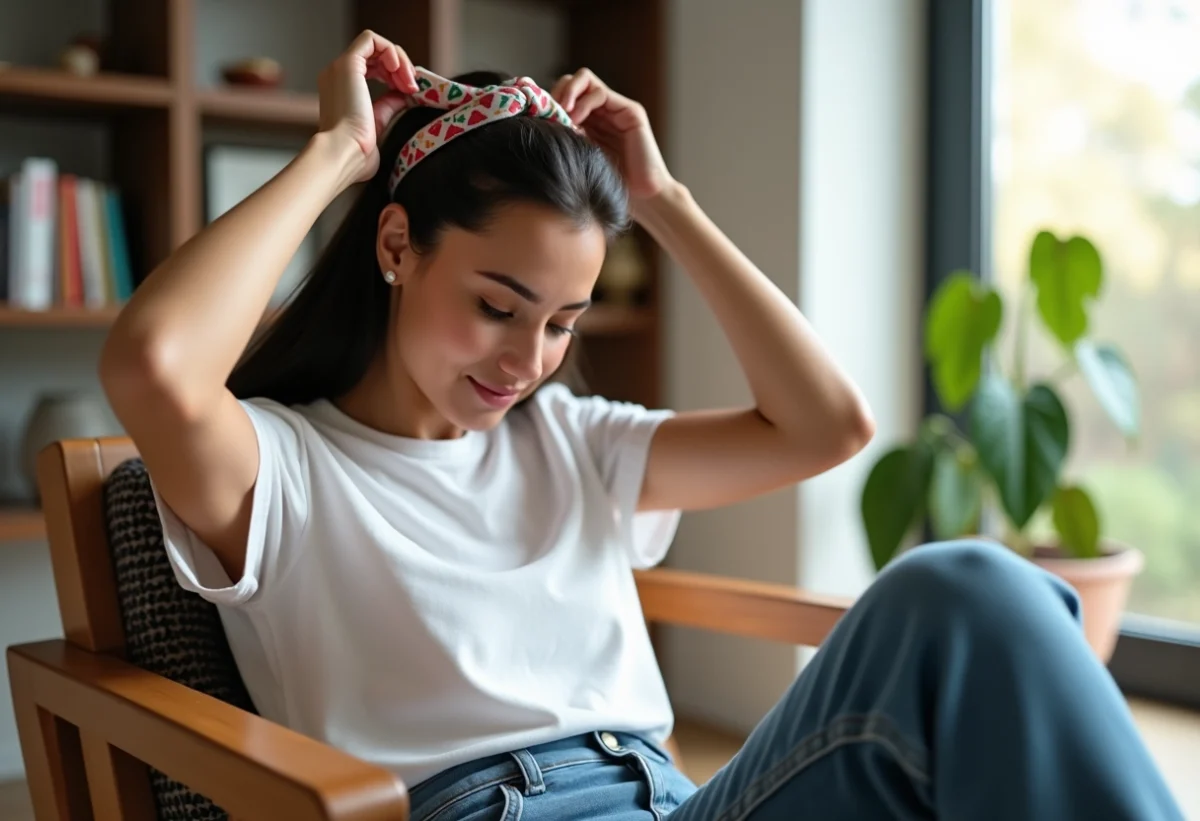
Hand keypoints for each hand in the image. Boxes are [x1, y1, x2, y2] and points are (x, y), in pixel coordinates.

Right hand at [317, 30, 418, 182]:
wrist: (345, 154)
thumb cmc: (358, 152)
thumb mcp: (379, 123)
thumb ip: (388, 105)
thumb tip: (403, 95)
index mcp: (341, 91)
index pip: (371, 69)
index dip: (394, 76)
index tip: (409, 93)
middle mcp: (337, 76)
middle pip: (375, 56)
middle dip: (400, 68)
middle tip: (413, 88)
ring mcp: (340, 68)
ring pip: (374, 45)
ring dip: (399, 60)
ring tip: (410, 83)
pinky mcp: (347, 64)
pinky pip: (371, 40)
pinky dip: (390, 50)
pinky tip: (398, 69)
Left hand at [551, 69, 674, 203]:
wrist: (642, 199)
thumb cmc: (610, 185)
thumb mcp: (578, 157)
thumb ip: (565, 137)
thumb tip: (539, 121)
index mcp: (588, 122)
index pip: (563, 95)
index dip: (547, 99)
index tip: (535, 114)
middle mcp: (601, 111)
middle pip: (571, 81)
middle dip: (555, 92)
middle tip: (547, 110)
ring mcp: (615, 109)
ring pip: (584, 79)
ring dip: (567, 92)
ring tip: (560, 113)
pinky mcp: (629, 111)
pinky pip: (600, 93)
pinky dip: (583, 102)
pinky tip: (575, 120)